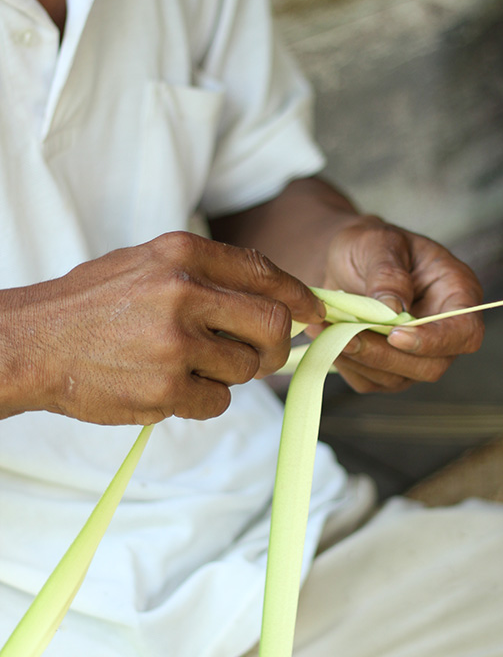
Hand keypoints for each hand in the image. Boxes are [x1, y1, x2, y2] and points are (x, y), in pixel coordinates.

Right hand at [1, 232, 324, 424]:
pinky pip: (218, 402)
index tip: (312, 314)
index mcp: (182, 253)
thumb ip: (209, 275)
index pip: (266, 274)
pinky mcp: (165, 389)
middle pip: (272, 326)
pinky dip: (203, 399)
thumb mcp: (147, 265)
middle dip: (276, 347)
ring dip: (229, 374)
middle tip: (260, 355)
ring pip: (246, 369)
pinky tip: (169, 385)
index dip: (298, 298)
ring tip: (188, 365)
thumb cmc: (95, 305)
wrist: (35, 343)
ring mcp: (174, 343)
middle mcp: (183, 292)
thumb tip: (279, 298)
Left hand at [310, 216, 483, 392]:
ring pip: (398, 379)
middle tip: (349, 336)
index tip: (396, 334)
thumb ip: (388, 272)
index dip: (435, 341)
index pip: (465, 332)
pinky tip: (326, 338)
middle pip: (432, 366)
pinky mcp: (388, 369)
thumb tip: (392, 308)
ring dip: (361, 360)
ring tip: (328, 330)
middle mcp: (443, 331)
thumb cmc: (371, 245)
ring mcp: (417, 355)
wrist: (345, 261)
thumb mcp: (378, 243)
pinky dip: (346, 364)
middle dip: (387, 356)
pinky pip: (370, 381)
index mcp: (457, 294)